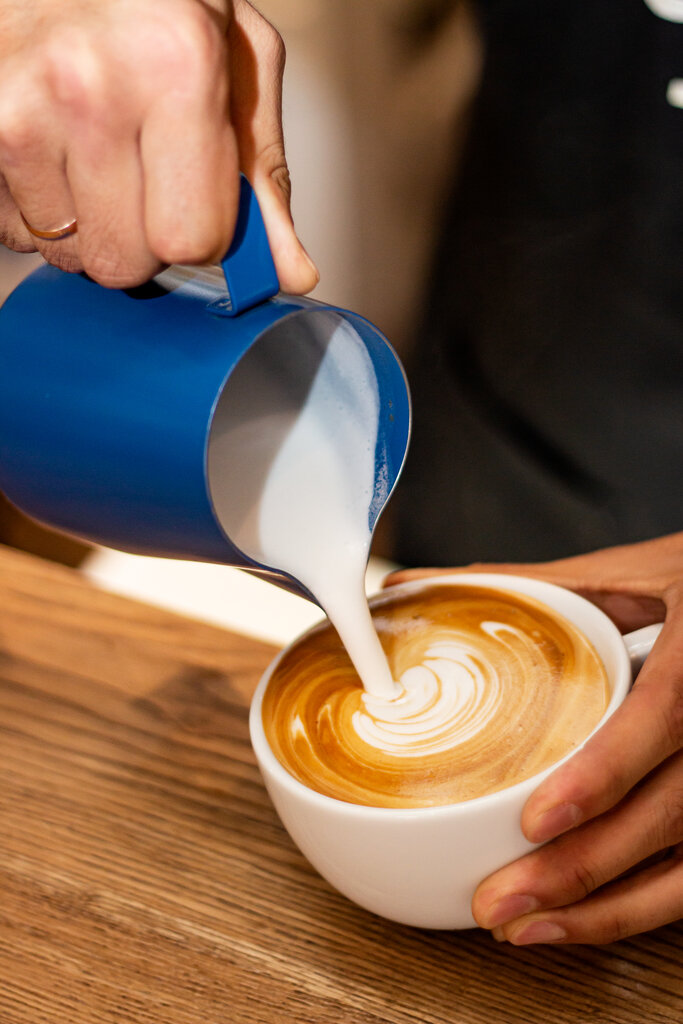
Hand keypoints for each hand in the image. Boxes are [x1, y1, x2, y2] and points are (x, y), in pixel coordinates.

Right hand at [0, 0, 317, 290]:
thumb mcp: (237, 64)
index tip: (196, 199)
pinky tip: (55, 153)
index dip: (203, 235)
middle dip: (143, 241)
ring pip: (69, 255)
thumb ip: (263, 175)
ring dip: (89, 226)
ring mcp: (20, 111)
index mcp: (178, 71)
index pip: (192, 240)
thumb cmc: (160, 4)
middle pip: (125, 263)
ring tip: (94, 154)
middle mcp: (91, 90)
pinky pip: (16, 232)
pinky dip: (41, 209)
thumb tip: (289, 273)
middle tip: (144, 178)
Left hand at [386, 533, 682, 942]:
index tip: (538, 818)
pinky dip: (640, 910)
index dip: (604, 774)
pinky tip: (579, 922)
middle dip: (581, 869)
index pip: (663, 717)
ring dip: (606, 910)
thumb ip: (533, 586)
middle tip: (498, 900)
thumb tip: (422, 586)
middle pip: (669, 813)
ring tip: (523, 928)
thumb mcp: (628, 574)